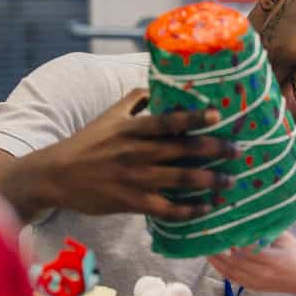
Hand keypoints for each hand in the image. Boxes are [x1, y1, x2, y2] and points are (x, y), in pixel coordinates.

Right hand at [31, 88, 238, 218]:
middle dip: (214, 150)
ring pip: (179, 179)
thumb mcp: (109, 115)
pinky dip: (188, 210)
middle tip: (238, 151)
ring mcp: (135, 178)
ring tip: (229, 181)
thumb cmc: (87, 143)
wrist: (57, 175)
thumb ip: (135, 100)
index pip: (167, 120)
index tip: (218, 115)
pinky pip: (166, 209)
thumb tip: (160, 85)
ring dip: (209, 181)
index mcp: (132, 128)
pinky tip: (206, 208)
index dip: (193, 118)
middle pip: (182, 150)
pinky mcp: (131, 202)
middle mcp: (136, 152)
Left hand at [208, 232, 295, 295]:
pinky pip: (233, 279)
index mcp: (274, 259)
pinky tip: (215, 259)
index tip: (223, 228)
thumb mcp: (285, 238)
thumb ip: (266, 230)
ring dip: (216, 261)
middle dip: (218, 251)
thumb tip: (247, 216)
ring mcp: (257, 282)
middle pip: (234, 262)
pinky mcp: (253, 288)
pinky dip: (222, 269)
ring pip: (230, 272)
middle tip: (207, 237)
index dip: (233, 240)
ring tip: (206, 247)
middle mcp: (264, 273)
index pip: (247, 250)